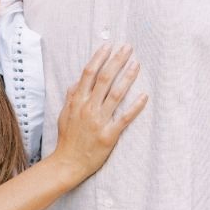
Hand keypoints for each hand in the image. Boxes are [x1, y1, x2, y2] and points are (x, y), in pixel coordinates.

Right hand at [52, 44, 148, 181]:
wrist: (68, 163)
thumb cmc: (67, 139)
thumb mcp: (64, 115)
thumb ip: (71, 98)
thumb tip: (76, 83)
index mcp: (77, 101)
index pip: (88, 74)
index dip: (99, 58)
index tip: (109, 46)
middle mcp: (88, 108)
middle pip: (104, 79)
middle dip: (117, 61)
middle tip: (128, 48)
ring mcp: (99, 121)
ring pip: (116, 95)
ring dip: (127, 78)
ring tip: (137, 64)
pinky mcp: (108, 135)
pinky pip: (124, 118)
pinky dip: (135, 106)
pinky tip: (145, 96)